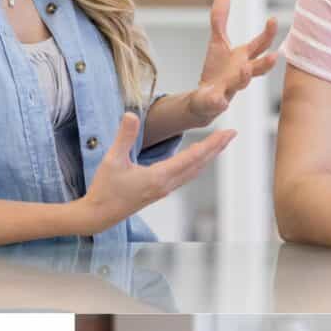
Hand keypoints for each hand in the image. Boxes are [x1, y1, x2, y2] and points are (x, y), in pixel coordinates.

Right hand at [79, 113, 235, 234]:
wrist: (97, 216)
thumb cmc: (104, 189)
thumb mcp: (112, 160)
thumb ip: (124, 136)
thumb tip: (132, 114)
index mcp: (159, 177)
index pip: (192, 157)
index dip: (211, 144)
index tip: (226, 134)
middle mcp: (166, 185)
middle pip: (199, 164)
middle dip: (216, 148)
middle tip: (232, 134)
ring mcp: (164, 190)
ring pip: (193, 171)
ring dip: (208, 156)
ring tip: (219, 143)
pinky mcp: (159, 191)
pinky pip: (185, 176)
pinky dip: (196, 164)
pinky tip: (197, 158)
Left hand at [190, 0, 278, 123]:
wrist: (203, 99)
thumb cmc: (217, 70)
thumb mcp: (217, 42)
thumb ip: (220, 20)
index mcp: (244, 58)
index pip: (260, 45)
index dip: (268, 33)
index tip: (273, 19)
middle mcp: (241, 73)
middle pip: (257, 68)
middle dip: (266, 63)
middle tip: (274, 56)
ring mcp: (230, 88)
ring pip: (241, 84)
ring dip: (244, 77)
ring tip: (244, 68)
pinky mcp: (215, 101)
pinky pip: (218, 102)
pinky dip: (218, 101)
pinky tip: (218, 99)